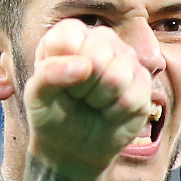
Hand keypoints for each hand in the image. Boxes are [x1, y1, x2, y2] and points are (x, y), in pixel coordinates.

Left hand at [21, 22, 150, 176]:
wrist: (74, 145)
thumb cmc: (53, 113)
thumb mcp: (36, 97)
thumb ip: (48, 75)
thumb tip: (84, 66)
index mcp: (70, 35)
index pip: (68, 38)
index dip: (61, 66)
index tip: (56, 82)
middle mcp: (102, 39)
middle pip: (97, 56)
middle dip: (82, 87)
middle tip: (77, 95)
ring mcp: (127, 59)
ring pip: (117, 77)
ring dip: (99, 100)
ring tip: (93, 102)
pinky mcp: (144, 82)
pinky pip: (132, 97)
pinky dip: (115, 113)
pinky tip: (110, 111)